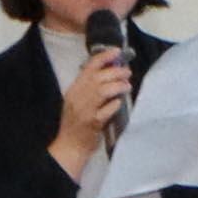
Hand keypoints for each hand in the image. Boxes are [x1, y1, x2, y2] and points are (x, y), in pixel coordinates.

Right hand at [47, 53, 134, 176]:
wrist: (70, 146)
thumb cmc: (76, 123)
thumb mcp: (78, 101)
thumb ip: (90, 87)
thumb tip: (111, 72)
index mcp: (74, 90)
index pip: (89, 68)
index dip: (103, 57)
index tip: (116, 51)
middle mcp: (77, 97)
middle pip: (97, 78)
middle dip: (115, 71)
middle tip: (127, 72)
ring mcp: (84, 110)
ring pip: (102, 91)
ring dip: (118, 86)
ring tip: (127, 85)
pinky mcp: (92, 123)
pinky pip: (106, 110)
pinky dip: (114, 104)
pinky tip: (120, 102)